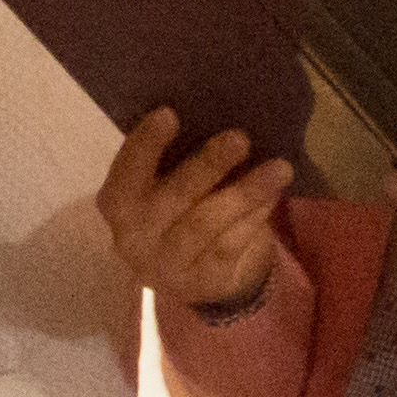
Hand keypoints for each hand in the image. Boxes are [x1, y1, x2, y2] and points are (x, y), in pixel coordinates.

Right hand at [97, 108, 293, 317]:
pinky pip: (230, 245)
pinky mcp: (202, 283)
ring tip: (279, 168)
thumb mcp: (164, 185)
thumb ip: (175, 158)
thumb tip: (215, 114)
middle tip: (240, 138)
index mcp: (118, 204)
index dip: (144, 145)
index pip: (126, 173)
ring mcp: (167, 266)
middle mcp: (134, 239)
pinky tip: (273, 194)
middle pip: (173, 199)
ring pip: (206, 224)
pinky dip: (254, 217)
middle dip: (207, 166)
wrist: (190, 273)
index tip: (169, 113)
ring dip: (245, 193)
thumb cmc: (176, 209)